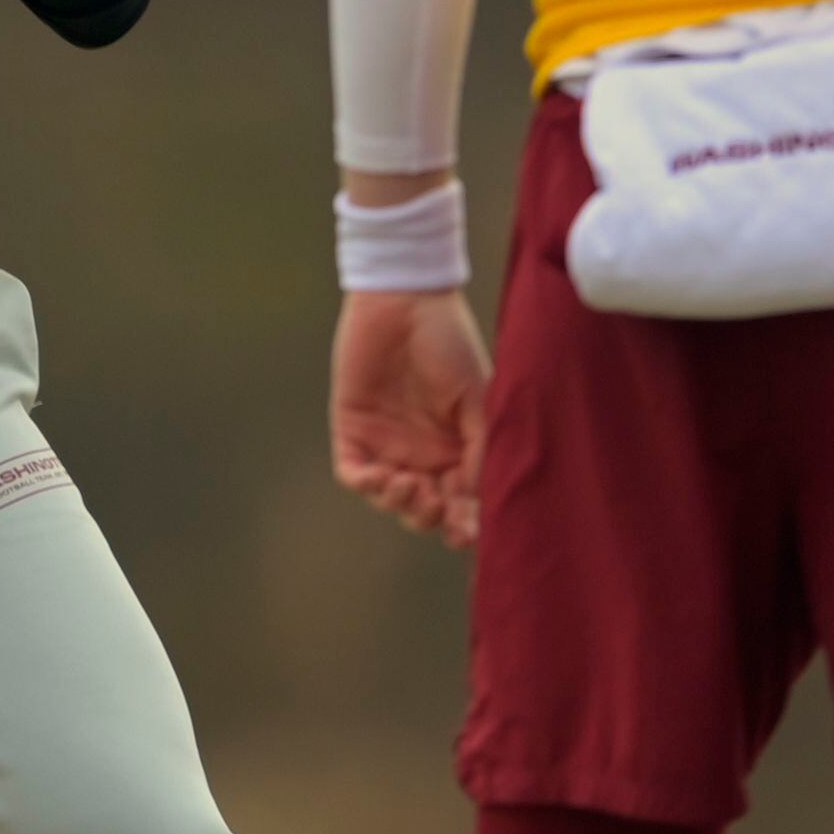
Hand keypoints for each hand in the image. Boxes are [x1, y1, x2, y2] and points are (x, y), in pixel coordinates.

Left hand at [333, 289, 490, 547]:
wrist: (405, 300)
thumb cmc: (449, 343)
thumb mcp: (479, 399)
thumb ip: (481, 449)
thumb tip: (479, 502)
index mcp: (458, 449)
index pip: (461, 502)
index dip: (464, 524)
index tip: (468, 533)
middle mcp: (423, 453)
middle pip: (424, 510)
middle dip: (431, 517)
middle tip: (437, 504)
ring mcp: (387, 445)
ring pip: (390, 499)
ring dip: (401, 503)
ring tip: (410, 484)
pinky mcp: (352, 432)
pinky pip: (355, 475)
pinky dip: (368, 485)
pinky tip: (383, 477)